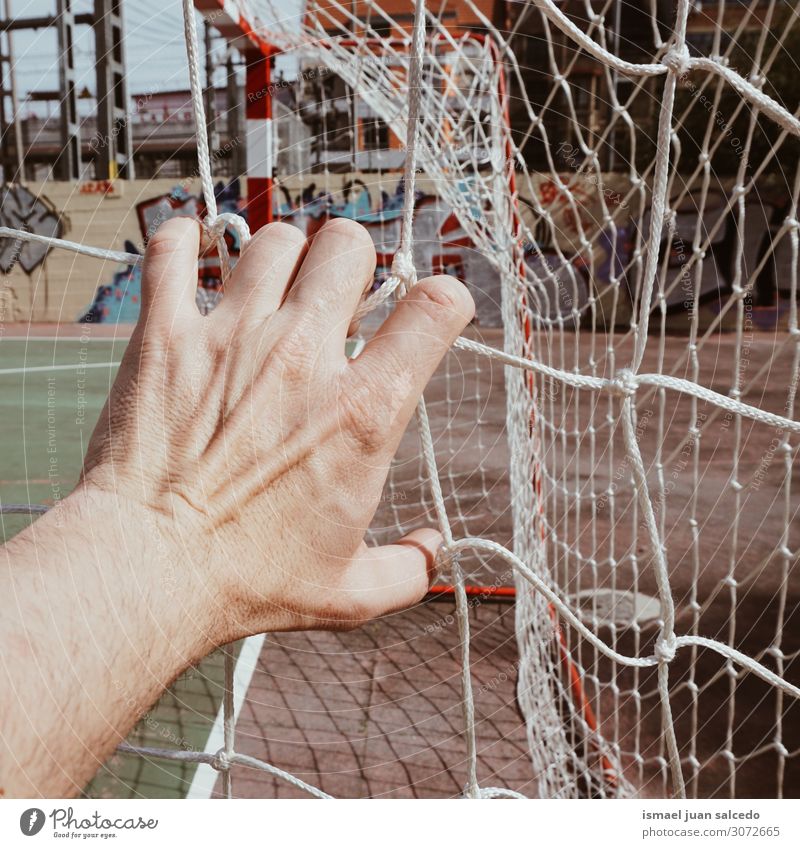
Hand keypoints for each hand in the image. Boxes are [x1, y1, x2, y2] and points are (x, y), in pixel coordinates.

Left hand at [79, 216, 473, 640]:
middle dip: (354, 262)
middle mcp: (306, 357)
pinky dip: (184, 240)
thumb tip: (434, 548)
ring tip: (273, 286)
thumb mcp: (349, 593)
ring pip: (275, 240)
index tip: (428, 313)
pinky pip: (174, 251)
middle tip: (338, 297)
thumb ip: (409, 570)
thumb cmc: (248, 581)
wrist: (147, 569)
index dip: (443, 298)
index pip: (435, 308)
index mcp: (363, 412)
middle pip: (350, 246)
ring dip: (284, 256)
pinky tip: (191, 250)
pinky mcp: (167, 335)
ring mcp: (233, 337)